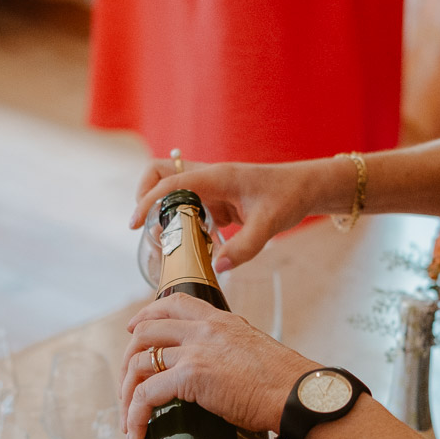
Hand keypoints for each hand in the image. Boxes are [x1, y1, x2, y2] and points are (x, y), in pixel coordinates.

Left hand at [120, 293, 318, 438]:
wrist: (297, 395)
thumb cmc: (285, 383)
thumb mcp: (254, 351)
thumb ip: (231, 351)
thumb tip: (220, 372)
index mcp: (220, 320)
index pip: (173, 303)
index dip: (145, 315)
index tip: (133, 329)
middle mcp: (204, 329)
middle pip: (145, 331)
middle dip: (127, 360)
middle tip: (125, 385)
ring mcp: (196, 350)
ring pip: (139, 362)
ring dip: (126, 392)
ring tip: (129, 418)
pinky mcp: (191, 376)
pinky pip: (146, 394)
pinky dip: (135, 415)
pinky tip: (136, 432)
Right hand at [129, 157, 332, 271]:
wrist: (305, 188)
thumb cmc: (288, 198)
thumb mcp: (270, 225)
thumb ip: (245, 246)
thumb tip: (218, 265)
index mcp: (217, 177)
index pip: (171, 182)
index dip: (148, 201)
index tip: (134, 223)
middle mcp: (208, 177)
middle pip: (160, 173)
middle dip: (146, 196)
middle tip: (151, 227)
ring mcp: (210, 186)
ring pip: (171, 188)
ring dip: (162, 210)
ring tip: (168, 240)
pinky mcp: (215, 198)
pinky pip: (187, 204)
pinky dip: (180, 221)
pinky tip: (191, 243)